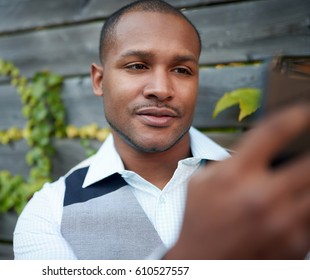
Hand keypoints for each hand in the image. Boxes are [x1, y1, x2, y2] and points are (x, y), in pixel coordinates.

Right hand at [165, 104, 309, 258]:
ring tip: (300, 182)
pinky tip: (293, 206)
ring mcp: (281, 222)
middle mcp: (260, 196)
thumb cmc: (198, 220)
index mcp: (234, 175)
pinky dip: (307, 207)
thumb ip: (230, 161)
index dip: (296, 114)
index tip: (306, 110)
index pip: (274, 131)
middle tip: (309, 150)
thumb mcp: (201, 182)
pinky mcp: (295, 244)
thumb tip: (263, 146)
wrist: (202, 263)